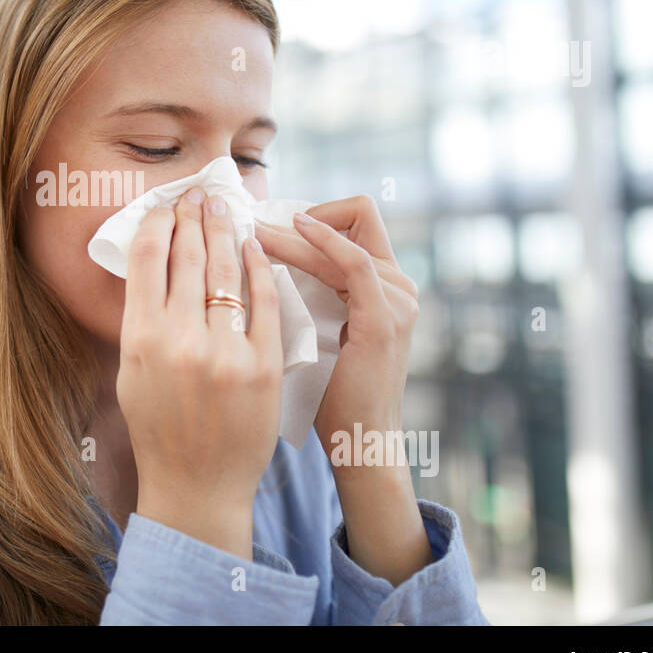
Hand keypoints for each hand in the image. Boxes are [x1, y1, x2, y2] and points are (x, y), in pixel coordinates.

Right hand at [116, 187, 283, 558]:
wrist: (198, 484)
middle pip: (186, 258)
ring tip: (223, 210)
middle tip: (197, 195)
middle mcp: (179, 340)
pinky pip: (265, 302)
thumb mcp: (132, 372)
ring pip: (225, 272)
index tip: (165, 207)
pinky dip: (260, 268)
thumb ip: (141, 320)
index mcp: (139, 339)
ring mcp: (224, 352)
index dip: (156, 224)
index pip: (145, 259)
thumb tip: (149, 264)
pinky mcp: (263, 365)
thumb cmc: (160, 428)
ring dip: (224, 232)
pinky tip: (256, 246)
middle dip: (192, 219)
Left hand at [254, 195, 419, 475]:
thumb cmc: (328, 391)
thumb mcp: (316, 326)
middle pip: (356, 215)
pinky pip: (354, 263)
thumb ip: (306, 290)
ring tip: (253, 231)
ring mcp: (397, 300)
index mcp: (385, 284)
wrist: (358, 439)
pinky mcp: (384, 318)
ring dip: (294, 231)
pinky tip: (290, 232)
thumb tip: (257, 255)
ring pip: (345, 237)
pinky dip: (321, 242)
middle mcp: (399, 284)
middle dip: (302, 213)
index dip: (314, 213)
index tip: (268, 224)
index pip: (356, 220)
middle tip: (254, 219)